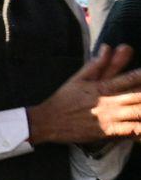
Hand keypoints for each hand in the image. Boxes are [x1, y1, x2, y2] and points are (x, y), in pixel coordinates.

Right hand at [26, 46, 140, 143]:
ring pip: (139, 113)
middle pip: (140, 96)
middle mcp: (110, 101)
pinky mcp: (108, 132)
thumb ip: (97, 63)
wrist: (47, 121)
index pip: (133, 78)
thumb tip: (110, 46)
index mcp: (104, 86)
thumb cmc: (63, 99)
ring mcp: (110, 118)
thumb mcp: (78, 78)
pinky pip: (131, 131)